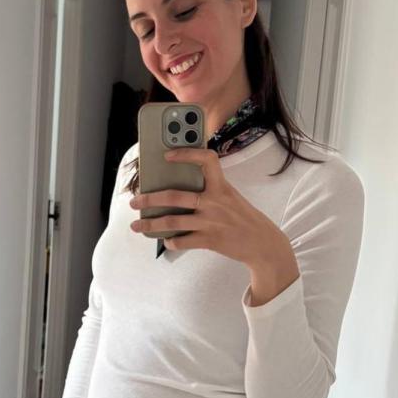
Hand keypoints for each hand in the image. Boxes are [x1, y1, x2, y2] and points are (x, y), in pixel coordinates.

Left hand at [128, 148, 298, 304]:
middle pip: (175, 196)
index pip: (206, 160)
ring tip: (136, 226)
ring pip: (172, 221)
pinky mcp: (210, 240)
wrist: (263, 243)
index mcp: (221, 186)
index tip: (166, 154)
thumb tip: (173, 187)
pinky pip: (182, 241)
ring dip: (150, 224)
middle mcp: (215, 202)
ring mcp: (211, 222)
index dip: (186, 154)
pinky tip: (166, 240)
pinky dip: (170, 242)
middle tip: (134, 201)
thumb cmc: (241, 216)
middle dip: (149, 199)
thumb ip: (208, 189)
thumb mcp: (229, 196)